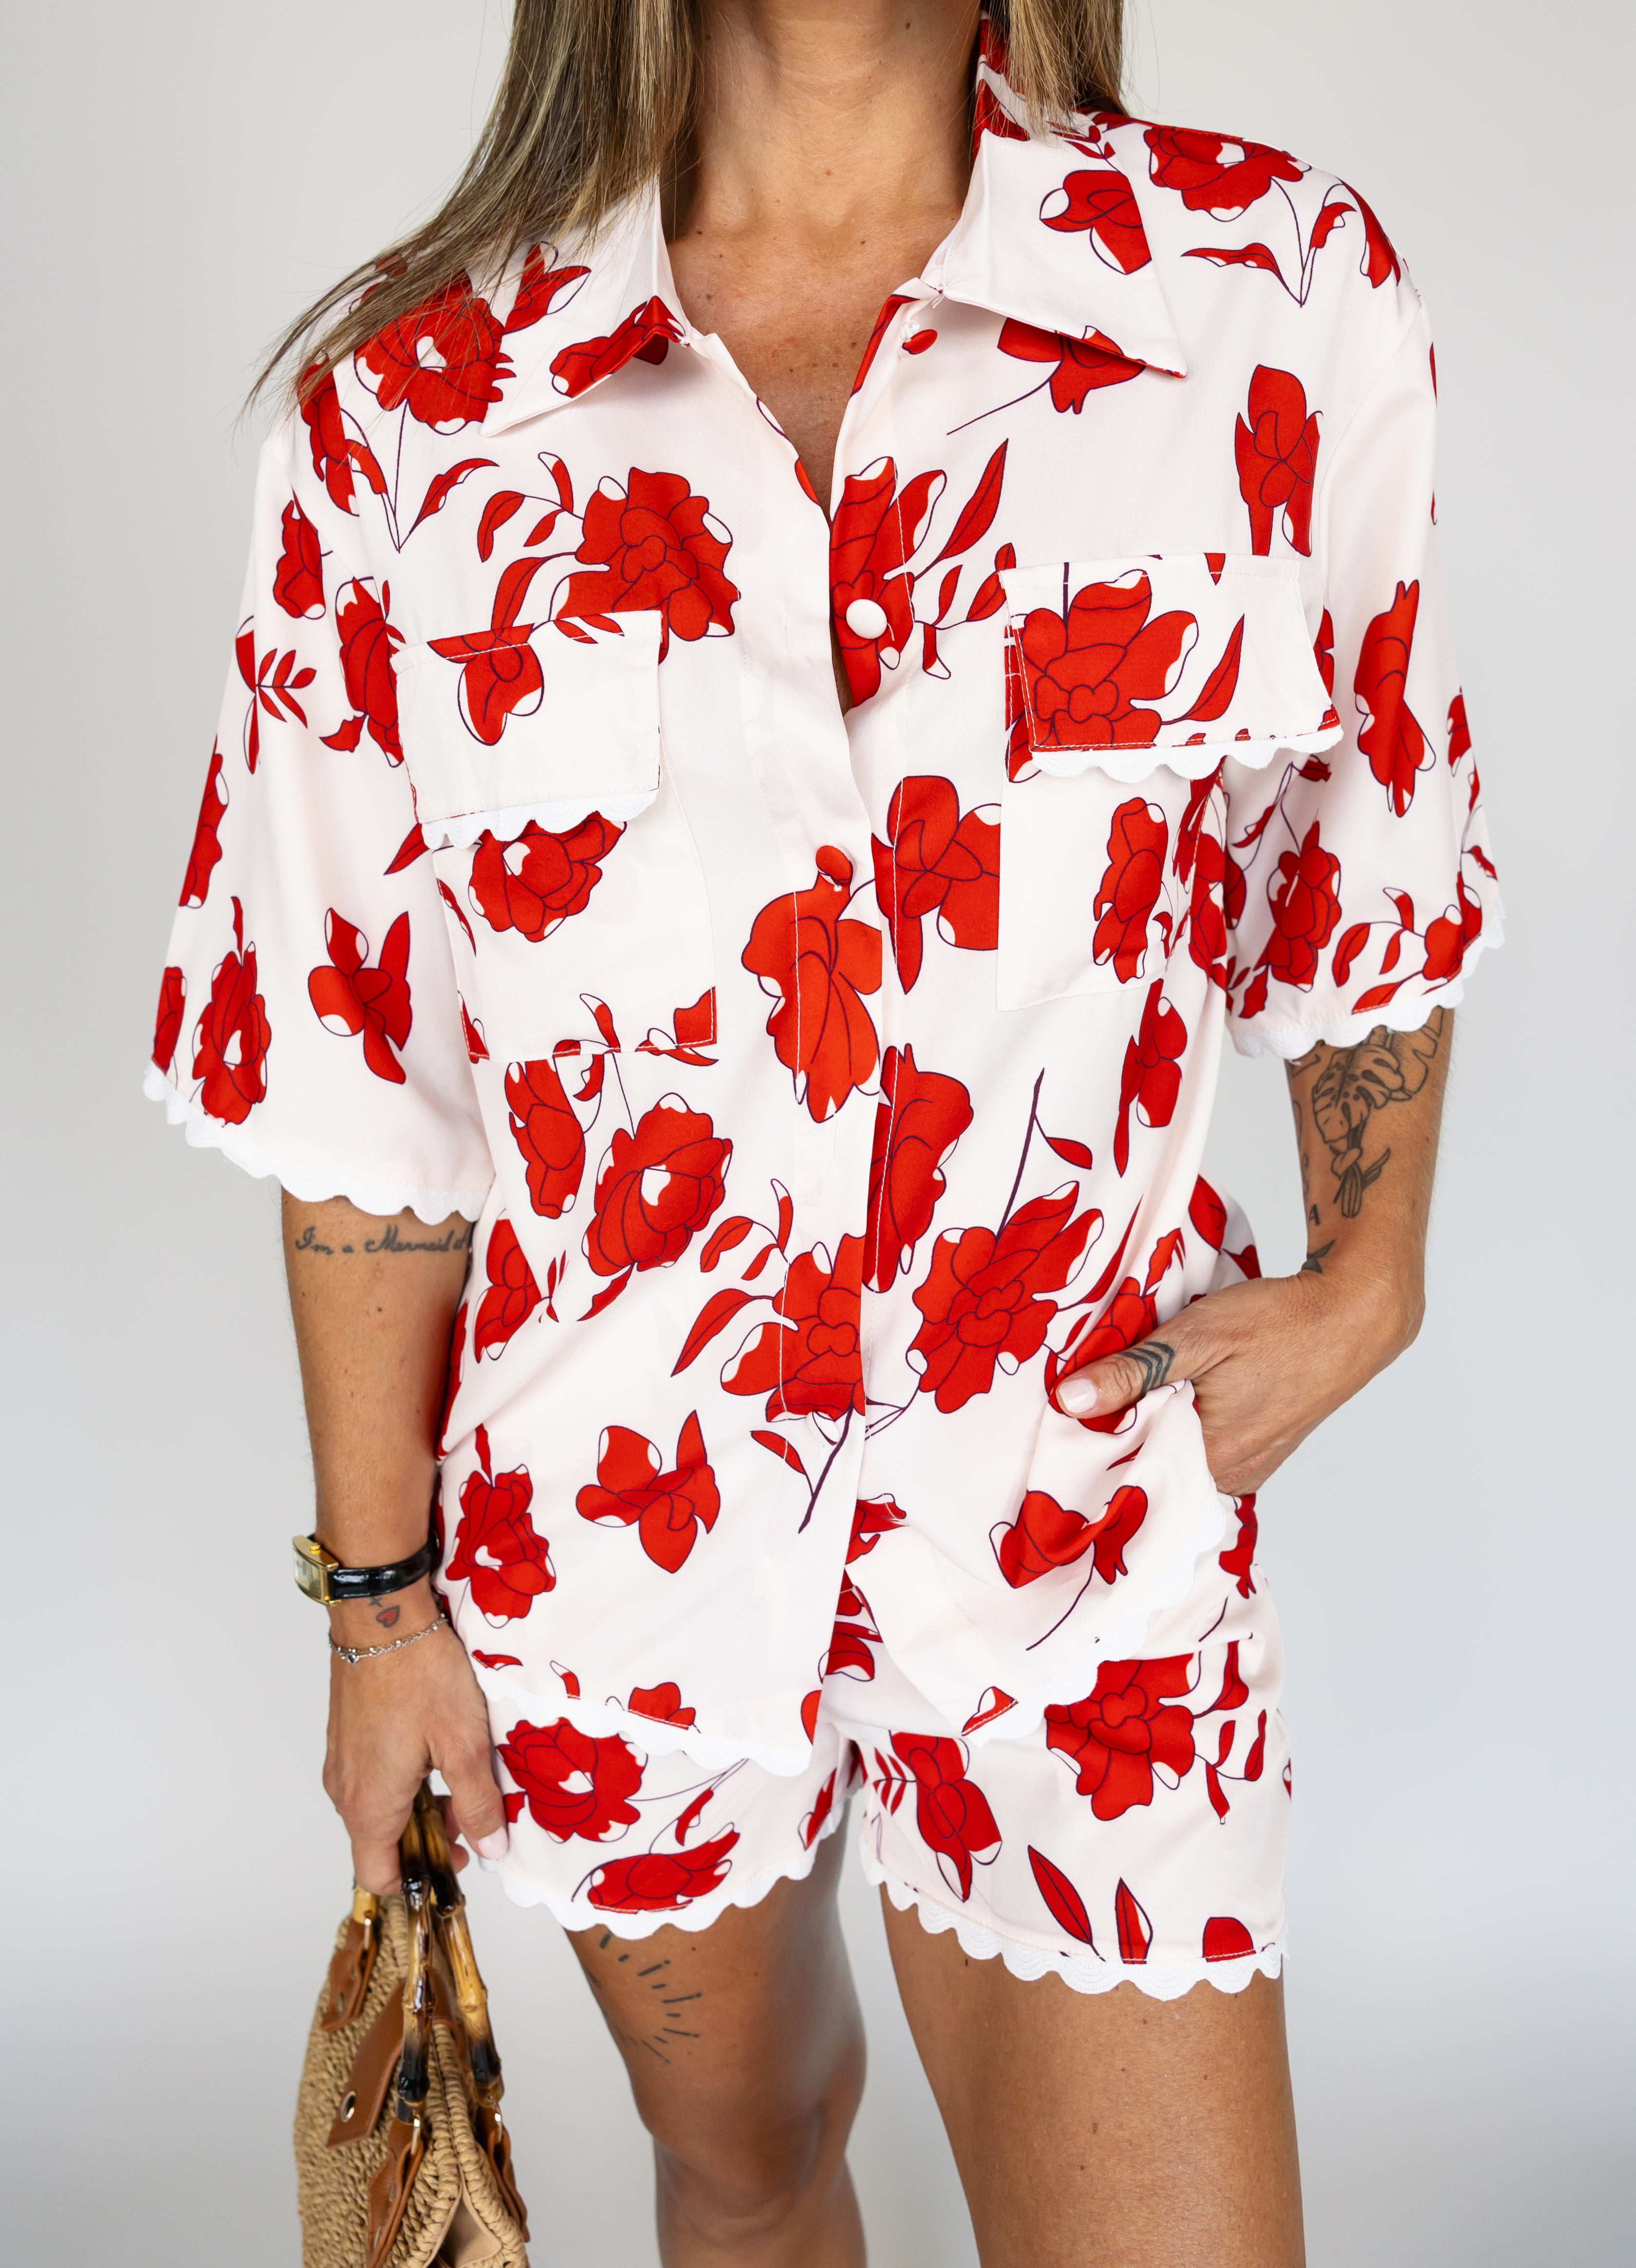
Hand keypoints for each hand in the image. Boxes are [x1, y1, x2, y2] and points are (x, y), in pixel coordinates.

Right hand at [323, 1584, 508, 1892]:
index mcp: (370, 1806)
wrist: (384, 1617)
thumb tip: (491, 1848)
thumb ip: (479, 1802)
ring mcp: (341, 1761)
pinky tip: (434, 1750)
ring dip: (417, 1807)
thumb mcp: (464, 1744)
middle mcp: (346, 1791)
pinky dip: (402, 1780)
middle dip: (427, 1838)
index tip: (457, 1859)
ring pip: (377, 1809)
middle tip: (471, 1812)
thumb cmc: (421, 1677)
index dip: (419, 1879)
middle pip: (381, 1843)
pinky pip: (371, 1778)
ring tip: (459, 1776)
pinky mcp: (346, 1736)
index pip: (379, 1877)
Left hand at [1052, 1267, 1418, 1495]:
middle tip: (1093, 1399)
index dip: (1096, 1445)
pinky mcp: (1263, 1449)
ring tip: (1132, 1394)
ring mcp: (1251, 1466)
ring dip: (1157, 1427)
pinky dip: (1188, 1425)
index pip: (1133, 1471)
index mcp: (1213, 1458)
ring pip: (1182, 1455)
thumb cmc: (1281, 1322)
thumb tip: (1072, 1399)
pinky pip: (1208, 1448)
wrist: (1353, 1315)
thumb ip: (1135, 1371)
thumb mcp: (1197, 1335)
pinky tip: (1175, 1397)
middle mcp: (1232, 1475)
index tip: (1067, 1422)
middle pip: (1156, 1464)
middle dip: (1125, 1435)